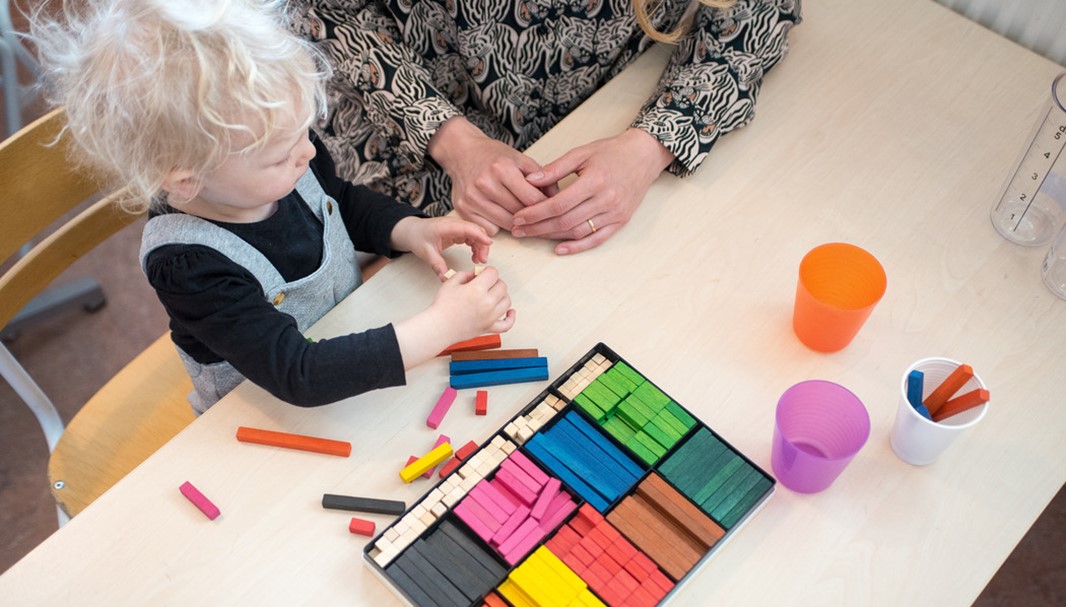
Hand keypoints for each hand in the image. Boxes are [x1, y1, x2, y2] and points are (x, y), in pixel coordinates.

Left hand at [389, 216, 492, 279]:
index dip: (479, 235)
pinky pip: (471, 236)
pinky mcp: (457, 231)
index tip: (489, 244)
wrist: (410, 230)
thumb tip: (445, 278)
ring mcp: (456, 227)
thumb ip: (436, 265)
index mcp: (446, 227)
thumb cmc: (416, 236)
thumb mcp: (425, 252)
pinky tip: (474, 256)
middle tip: (482, 260)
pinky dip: (475, 246)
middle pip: (475, 231)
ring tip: (478, 260)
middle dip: (482, 244)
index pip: (468, 228)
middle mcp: (453, 224)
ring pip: (475, 234)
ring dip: (480, 246)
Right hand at [393, 268, 515, 368]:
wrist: (438, 327)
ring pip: (507, 302)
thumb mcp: (451, 282)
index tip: (483, 274)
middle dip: (494, 282)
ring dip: (502, 295)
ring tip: (493, 295)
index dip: (488, 271)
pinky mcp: (489, 328)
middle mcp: (487, 303)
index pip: (493, 273)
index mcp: (477, 289)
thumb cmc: (442, 307)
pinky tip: (510, 312)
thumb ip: (465, 274)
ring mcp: (490, 317)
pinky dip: (511, 318)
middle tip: (485, 284)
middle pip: (502, 286)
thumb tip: (475, 275)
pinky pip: (507, 324)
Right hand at [428, 117, 549, 233]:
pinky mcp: (463, 209)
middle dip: (533, 216)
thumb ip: (541, 177)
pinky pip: (489, 229)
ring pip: (505, 224)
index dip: (546, 206)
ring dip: (518, 224)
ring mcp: (472, 198)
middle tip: (542, 217)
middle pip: (519, 213)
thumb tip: (558, 197)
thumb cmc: (493, 156)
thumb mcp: (520, 159)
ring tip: (524, 217)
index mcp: (502, 168)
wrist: (462, 152)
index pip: (531, 198)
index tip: (553, 210)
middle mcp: (485, 183)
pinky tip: (502, 215)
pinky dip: (498, 226)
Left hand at [511, 128, 673, 254]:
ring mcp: (615, 213)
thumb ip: (555, 168)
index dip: (535, 213)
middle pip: (565, 221)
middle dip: (538, 228)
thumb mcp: (581, 153)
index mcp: (594, 181)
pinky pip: (597, 239)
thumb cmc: (611, 152)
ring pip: (578, 232)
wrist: (643, 155)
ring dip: (553, 237)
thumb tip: (529, 181)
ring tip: (533, 235)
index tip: (518, 217)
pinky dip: (578, 246)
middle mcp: (606, 199)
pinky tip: (560, 249)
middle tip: (519, 230)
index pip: (558, 204)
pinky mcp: (621, 221)